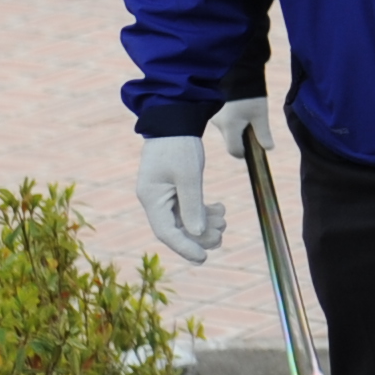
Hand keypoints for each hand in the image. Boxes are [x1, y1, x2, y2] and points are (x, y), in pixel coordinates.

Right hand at [136, 135, 220, 264]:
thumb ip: (192, 204)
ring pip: (184, 219)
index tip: (203, 258)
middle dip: (199, 236)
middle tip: (221, 236)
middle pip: (176, 229)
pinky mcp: (172, 187)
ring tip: (223, 219)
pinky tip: (220, 208)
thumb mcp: (189, 174)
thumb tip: (197, 234)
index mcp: (151, 198)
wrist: (175, 116)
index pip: (166, 232)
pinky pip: (187, 206)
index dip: (185, 248)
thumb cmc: (179, 144)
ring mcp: (163, 193)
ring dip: (205, 223)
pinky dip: (204, 210)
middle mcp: (154, 199)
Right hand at [204, 94, 269, 178]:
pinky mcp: (213, 111)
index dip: (245, 153)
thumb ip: (263, 133)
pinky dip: (232, 122)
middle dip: (242, 139)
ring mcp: (214, 118)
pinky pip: (223, 123)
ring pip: (227, 132)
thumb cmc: (252, 94)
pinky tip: (239, 110)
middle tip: (253, 127)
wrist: (240, 74)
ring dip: (237, 129)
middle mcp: (219, 124)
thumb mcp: (260, 114)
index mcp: (230, 127)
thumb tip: (268, 148)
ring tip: (247, 115)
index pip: (234, 151)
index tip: (254, 147)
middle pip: (230, 141)